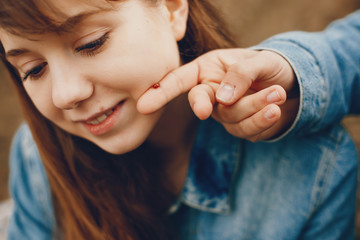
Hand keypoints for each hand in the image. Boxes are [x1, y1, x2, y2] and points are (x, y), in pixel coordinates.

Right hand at [137, 49, 298, 140]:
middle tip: (212, 106)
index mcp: (208, 70)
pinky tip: (275, 108)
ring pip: (229, 117)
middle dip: (205, 104)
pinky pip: (245, 130)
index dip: (160, 92)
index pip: (179, 80)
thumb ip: (240, 74)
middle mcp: (211, 92)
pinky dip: (262, 119)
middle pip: (201, 103)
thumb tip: (221, 98)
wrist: (290, 84)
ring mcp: (223, 113)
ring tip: (277, 92)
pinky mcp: (239, 128)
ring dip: (254, 106)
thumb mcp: (260, 61)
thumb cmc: (269, 66)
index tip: (143, 105)